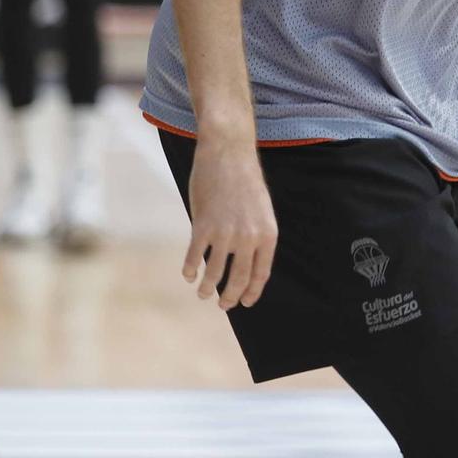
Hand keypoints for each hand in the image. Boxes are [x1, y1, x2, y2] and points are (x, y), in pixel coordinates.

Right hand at [182, 138, 277, 310]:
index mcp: (268, 233)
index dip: (252, 291)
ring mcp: (225, 232)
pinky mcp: (203, 225)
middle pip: (238, 279)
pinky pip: (195, 257)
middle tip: (224, 305)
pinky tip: (189, 274)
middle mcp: (248, 237)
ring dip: (207, 288)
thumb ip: (254, 235)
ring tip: (203, 293)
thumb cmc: (244, 180)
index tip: (245, 301)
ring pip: (214, 273)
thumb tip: (244, 262)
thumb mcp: (260, 209)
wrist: (228, 152)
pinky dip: (191, 269)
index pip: (260, 273)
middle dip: (230, 297)